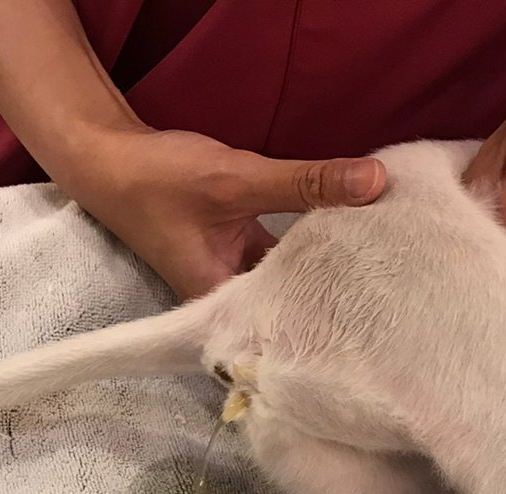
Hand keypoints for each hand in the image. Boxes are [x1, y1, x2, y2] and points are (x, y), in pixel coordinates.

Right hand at [69, 127, 385, 299]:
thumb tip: (378, 182)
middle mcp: (228, 300)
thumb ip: (305, 182)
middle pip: (291, 304)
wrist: (108, 159)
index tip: (384, 305)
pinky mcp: (233, 250)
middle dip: (334, 292)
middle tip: (397, 285)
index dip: (334, 315)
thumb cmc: (159, 181)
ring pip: (286, 278)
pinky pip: (278, 255)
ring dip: (321, 264)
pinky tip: (342, 231)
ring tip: (382, 262)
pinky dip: (304, 242)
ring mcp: (230, 274)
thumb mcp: (236, 180)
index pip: (289, 322)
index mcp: (222, 304)